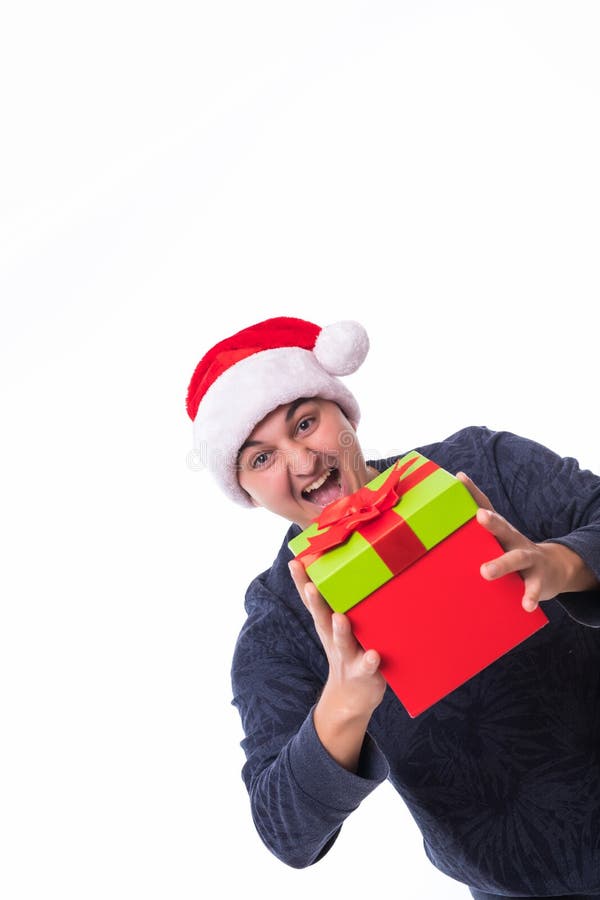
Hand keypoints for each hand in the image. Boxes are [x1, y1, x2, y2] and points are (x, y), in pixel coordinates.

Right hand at [288, 559, 385, 770]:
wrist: (353, 696)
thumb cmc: (349, 651)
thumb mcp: (338, 628)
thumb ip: (340, 604)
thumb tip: (340, 570)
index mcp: (327, 625)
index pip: (312, 601)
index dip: (301, 582)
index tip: (294, 563)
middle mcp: (334, 639)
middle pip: (322, 618)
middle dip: (316, 602)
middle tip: (310, 587)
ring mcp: (348, 656)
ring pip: (342, 642)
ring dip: (339, 630)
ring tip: (339, 618)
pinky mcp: (365, 672)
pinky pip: (367, 666)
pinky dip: (369, 661)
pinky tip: (373, 655)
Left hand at [456, 472, 595, 611]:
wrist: (555, 569)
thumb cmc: (512, 555)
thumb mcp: (496, 544)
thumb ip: (473, 540)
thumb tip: (435, 535)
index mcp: (501, 531)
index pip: (486, 507)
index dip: (473, 492)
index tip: (460, 478)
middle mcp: (515, 540)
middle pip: (503, 529)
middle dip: (492, 522)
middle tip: (480, 517)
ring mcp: (529, 559)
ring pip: (516, 559)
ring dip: (501, 564)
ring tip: (485, 572)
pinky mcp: (539, 580)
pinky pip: (533, 588)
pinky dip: (530, 596)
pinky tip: (526, 605)